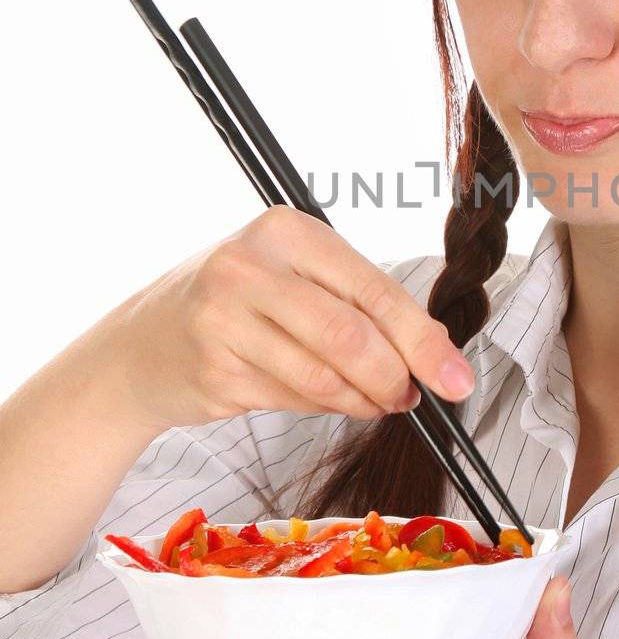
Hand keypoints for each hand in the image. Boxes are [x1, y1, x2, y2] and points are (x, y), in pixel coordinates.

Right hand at [112, 204, 475, 428]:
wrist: (143, 344)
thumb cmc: (238, 304)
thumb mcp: (293, 278)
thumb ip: (357, 303)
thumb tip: (433, 350)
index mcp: (287, 230)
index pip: (375, 290)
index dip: (423, 340)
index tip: (456, 378)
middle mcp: (251, 266)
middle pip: (352, 337)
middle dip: (395, 377)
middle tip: (409, 398)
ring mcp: (225, 319)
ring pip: (326, 377)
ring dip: (363, 400)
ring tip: (374, 400)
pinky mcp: (214, 369)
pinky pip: (296, 400)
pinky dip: (327, 408)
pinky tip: (328, 400)